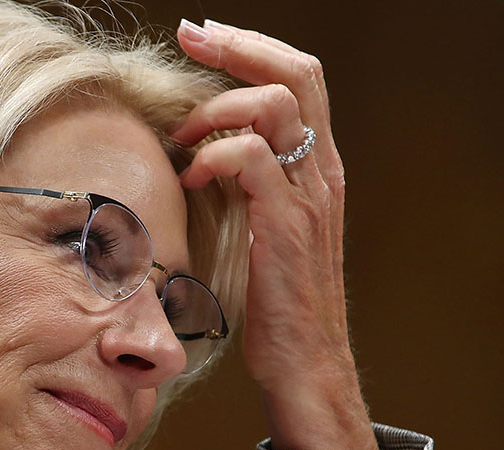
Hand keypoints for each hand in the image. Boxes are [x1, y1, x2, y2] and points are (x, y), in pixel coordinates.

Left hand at [174, 19, 376, 449]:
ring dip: (217, 108)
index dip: (251, 46)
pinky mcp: (287, 224)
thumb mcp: (264, 229)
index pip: (298, 78)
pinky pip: (251, 159)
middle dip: (237, 45)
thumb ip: (247, 184)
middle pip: (295, 73)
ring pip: (275, 105)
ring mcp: (308, 195)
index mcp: (315, 167)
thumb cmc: (276, 301)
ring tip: (183, 137)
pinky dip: (213, 156)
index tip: (202, 36)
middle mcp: (320, 171)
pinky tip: (189, 180)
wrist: (305, 360)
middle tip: (189, 38)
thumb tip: (199, 150)